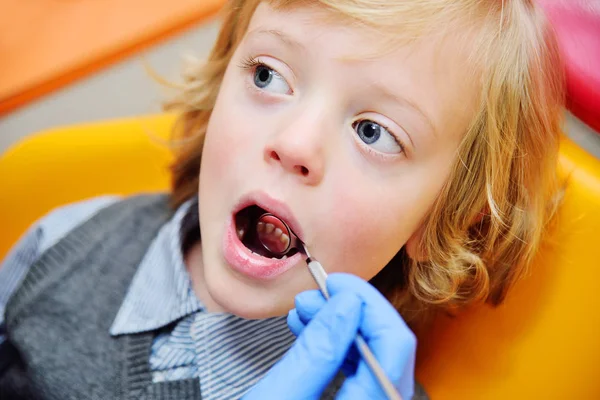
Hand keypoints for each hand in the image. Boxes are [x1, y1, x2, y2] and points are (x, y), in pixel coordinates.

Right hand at [243, 273, 415, 399]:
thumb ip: (316, 353)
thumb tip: (348, 303)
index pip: (393, 347)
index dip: (368, 305)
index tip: (336, 282)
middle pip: (389, 351)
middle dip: (354, 312)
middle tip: (314, 294)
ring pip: (374, 358)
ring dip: (343, 325)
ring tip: (305, 309)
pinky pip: (358, 372)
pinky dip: (336, 346)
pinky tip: (310, 330)